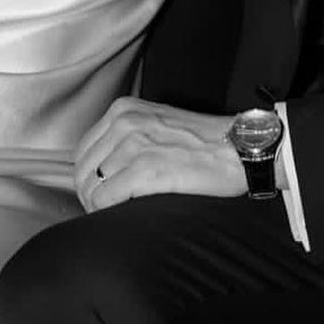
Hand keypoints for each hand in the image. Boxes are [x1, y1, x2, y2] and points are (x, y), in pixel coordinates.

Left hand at [74, 97, 243, 211]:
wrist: (240, 148)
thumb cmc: (204, 142)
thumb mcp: (156, 124)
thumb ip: (126, 137)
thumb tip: (100, 168)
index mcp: (124, 110)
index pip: (83, 150)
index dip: (88, 176)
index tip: (99, 192)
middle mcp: (125, 122)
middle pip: (82, 169)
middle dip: (89, 194)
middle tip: (105, 210)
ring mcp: (135, 144)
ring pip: (91, 186)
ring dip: (99, 206)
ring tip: (117, 213)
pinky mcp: (147, 169)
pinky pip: (106, 198)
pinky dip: (108, 211)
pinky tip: (123, 213)